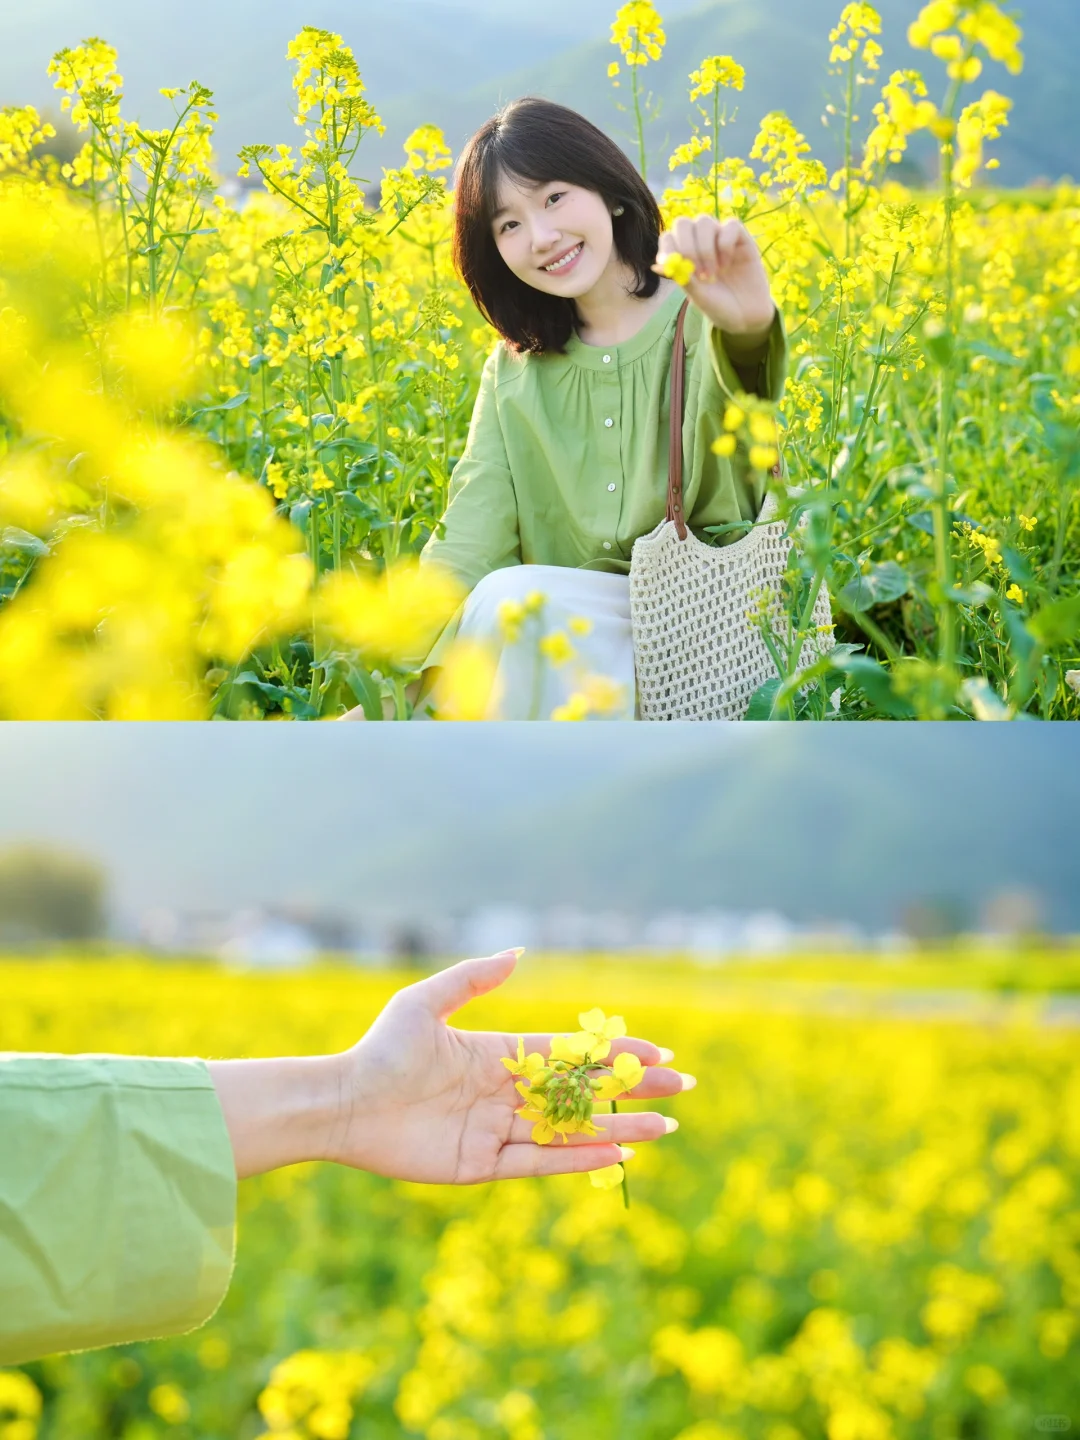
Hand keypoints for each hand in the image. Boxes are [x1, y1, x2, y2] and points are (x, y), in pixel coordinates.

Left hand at [328, 949, 689, 1182]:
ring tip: (665, 1128)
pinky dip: (578, 1160)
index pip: (570, 1055)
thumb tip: (517, 951)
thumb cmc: (381, 1050)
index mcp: (498, 1054)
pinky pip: (538, 1163)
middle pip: (582, 1094)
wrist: (343, 1104)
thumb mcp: (425, 1002)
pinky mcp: (480, 1165)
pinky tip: (616, 1154)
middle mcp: (503, 1093)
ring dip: (619, 1129)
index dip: (613, 1055)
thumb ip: (472, 977)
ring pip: (570, 1131)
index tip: (656, 1053)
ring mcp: (495, 1130)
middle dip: (632, 1091)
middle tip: (681, 1089)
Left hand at [652, 215, 775, 345]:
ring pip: (704, 222)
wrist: (746, 316)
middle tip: (696, 271)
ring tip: (712, 275)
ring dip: (706, 249)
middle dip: (687, 247)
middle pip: (683, 224)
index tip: (670, 262)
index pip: (669, 237)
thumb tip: (657, 265)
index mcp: (684, 255)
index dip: (667, 246)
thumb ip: (681, 277)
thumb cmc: (718, 306)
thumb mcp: (698, 295)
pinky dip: (725, 245)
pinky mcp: (740, 237)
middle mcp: (700, 241)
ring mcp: (720, 237)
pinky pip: (730, 225)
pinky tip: (727, 266)